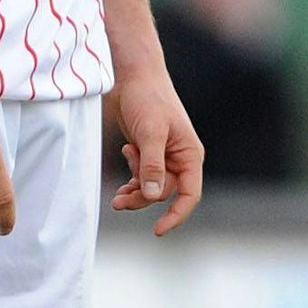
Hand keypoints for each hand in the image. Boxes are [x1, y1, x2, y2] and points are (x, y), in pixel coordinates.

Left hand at [111, 65, 204, 235]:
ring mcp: (164, 157)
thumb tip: (152, 196)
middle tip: (118, 201)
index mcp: (189, 155)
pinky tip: (125, 154)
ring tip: (116, 195)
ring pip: (151, 188)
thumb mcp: (150, 133)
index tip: (158, 231)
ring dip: (134, 192)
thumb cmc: (147, 100)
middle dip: (143, 199)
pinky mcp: (148, 152)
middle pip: (165, 193)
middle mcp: (180, 159)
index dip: (177, 214)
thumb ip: (152, 165)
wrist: (134, 77)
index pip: (190, 194)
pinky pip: (142, 177)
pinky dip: (131, 178)